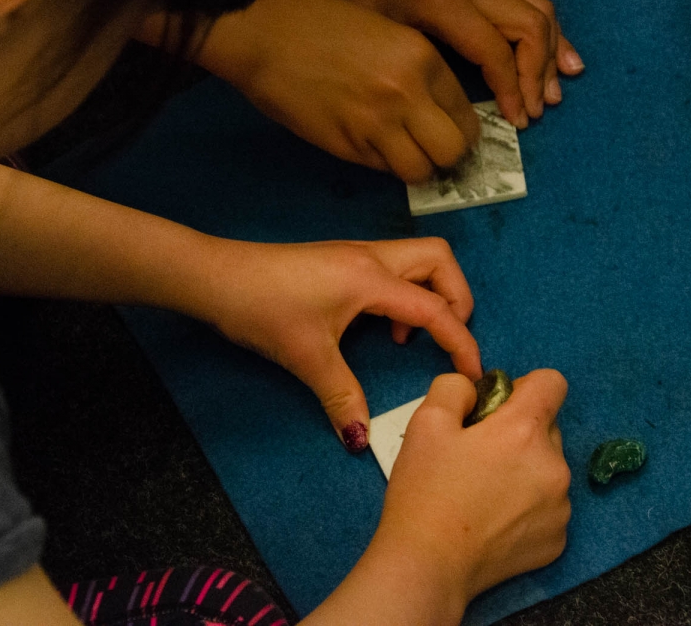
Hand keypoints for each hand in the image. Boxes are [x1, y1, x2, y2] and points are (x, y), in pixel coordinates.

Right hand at [188, 0, 480, 183]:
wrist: (266, 34)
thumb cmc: (322, 25)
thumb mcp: (387, 34)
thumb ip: (416, 72)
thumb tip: (435, 112)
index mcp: (422, 58)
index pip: (465, 114)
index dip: (461, 131)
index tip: (449, 134)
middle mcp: (407, 94)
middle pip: (452, 150)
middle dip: (446, 156)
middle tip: (431, 151)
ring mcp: (376, 124)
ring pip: (420, 170)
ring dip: (415, 168)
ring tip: (401, 154)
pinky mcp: (345, 146)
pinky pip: (381, 169)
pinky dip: (382, 165)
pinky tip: (368, 145)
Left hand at [198, 237, 480, 450]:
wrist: (217, 277)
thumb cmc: (261, 307)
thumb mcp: (306, 357)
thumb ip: (341, 396)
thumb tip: (360, 436)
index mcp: (370, 278)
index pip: (436, 308)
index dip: (461, 341)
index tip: (473, 373)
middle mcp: (370, 258)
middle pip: (440, 260)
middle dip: (457, 298)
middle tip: (445, 339)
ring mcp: (354, 254)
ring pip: (417, 260)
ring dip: (428, 294)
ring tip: (408, 338)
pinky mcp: (339, 260)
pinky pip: (391, 269)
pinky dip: (402, 294)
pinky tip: (379, 327)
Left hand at [328, 0, 583, 129]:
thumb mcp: (376, 27)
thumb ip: (415, 61)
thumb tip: (449, 109)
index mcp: (445, 2)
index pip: (495, 49)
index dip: (511, 88)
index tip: (515, 120)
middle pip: (530, 26)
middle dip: (537, 74)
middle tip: (533, 112)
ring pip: (540, 12)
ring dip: (552, 56)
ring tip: (552, 96)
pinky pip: (534, 4)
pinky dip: (555, 35)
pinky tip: (567, 62)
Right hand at [379, 371, 570, 611]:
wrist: (428, 563)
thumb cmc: (425, 490)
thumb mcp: (425, 422)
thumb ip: (454, 388)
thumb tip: (475, 390)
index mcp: (525, 430)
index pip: (553, 383)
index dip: (524, 386)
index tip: (497, 407)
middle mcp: (555, 465)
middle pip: (548, 428)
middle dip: (518, 432)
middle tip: (477, 454)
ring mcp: (561, 507)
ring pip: (549, 470)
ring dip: (525, 470)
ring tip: (483, 491)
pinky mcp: (557, 541)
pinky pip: (548, 508)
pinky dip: (527, 507)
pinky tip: (493, 520)